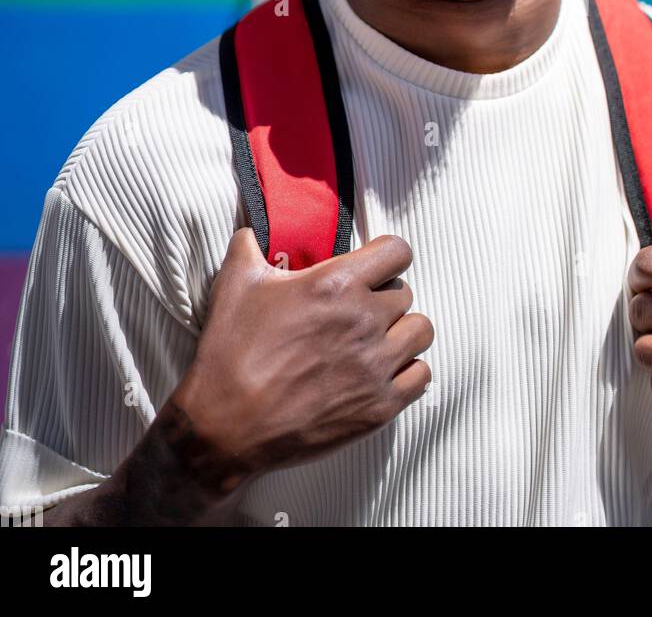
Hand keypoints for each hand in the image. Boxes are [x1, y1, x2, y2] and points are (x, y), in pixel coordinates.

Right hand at [171, 229, 433, 489]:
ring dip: (402, 331)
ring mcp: (375, 366)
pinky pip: (421, 376)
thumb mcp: (235, 283)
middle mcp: (364, 320)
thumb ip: (250, 244)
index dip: (386, 255)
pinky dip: (407, 371)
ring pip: (420, 331)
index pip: (398, 251)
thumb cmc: (231, 353)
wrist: (225, 426)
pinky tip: (383, 371)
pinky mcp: (379, 406)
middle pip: (405, 292)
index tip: (374, 266)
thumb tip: (252, 230)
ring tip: (377, 339)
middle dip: (384, 296)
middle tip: (359, 310)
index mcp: (335, 284)